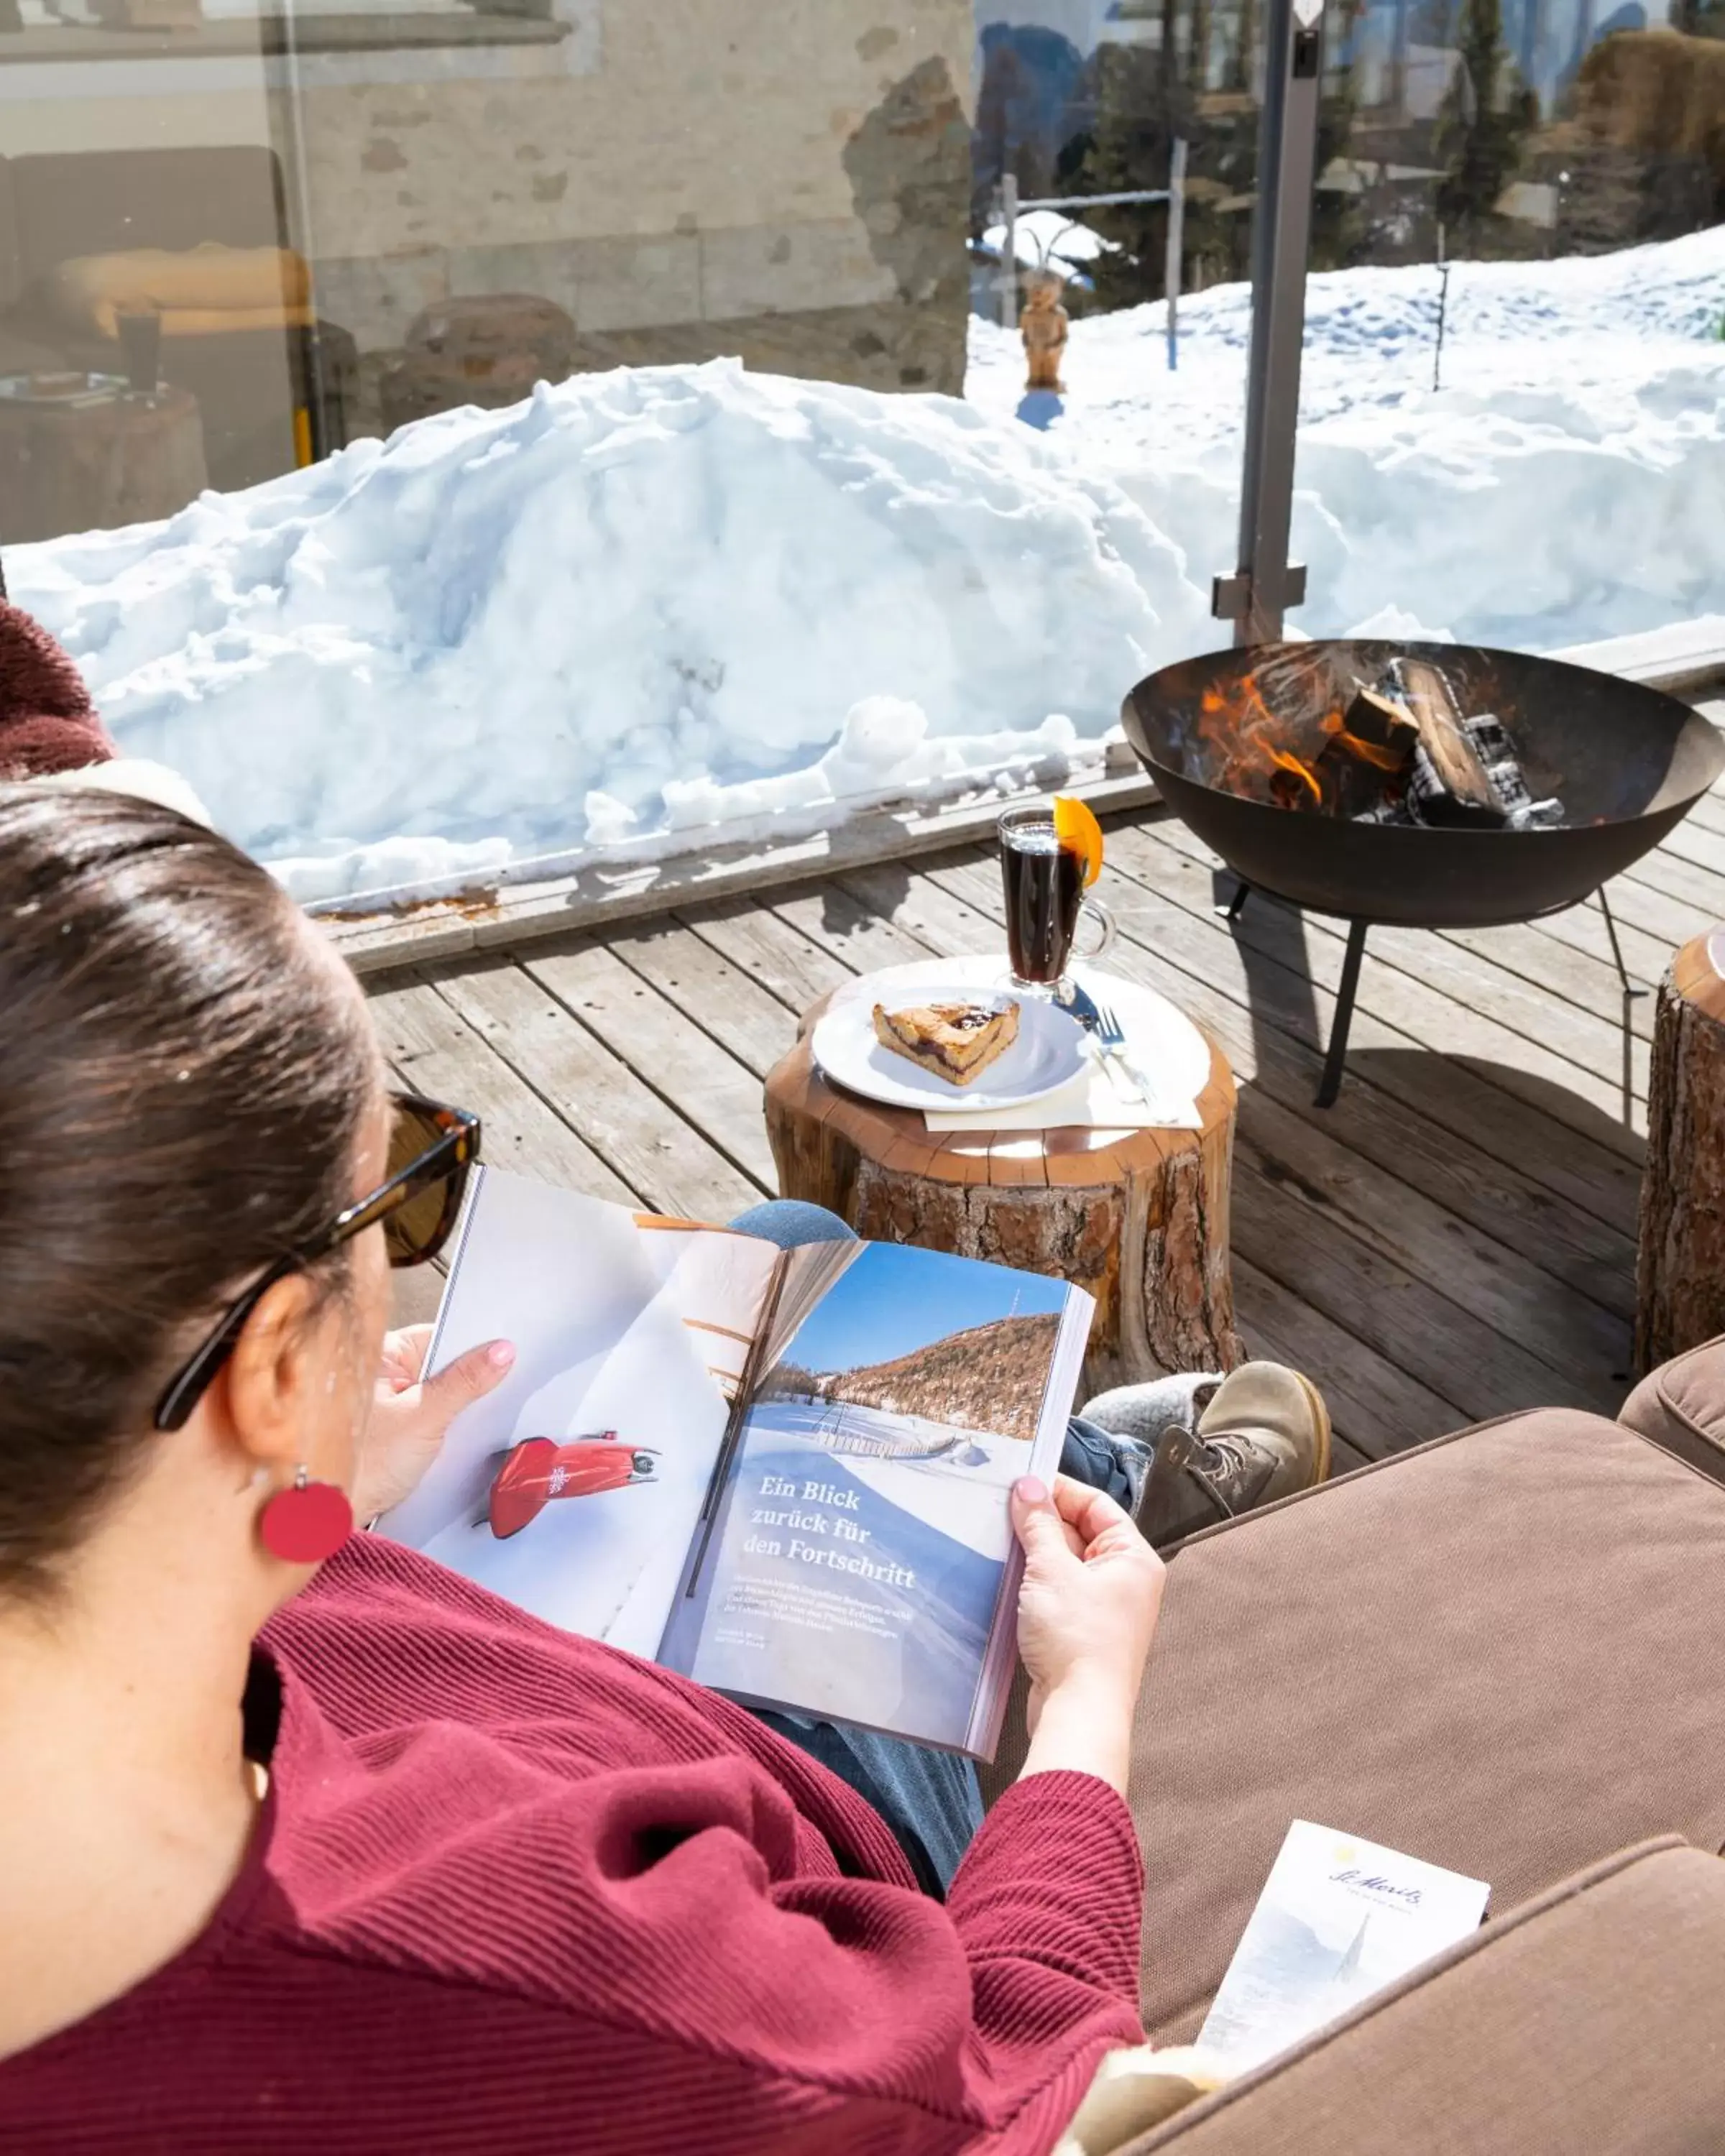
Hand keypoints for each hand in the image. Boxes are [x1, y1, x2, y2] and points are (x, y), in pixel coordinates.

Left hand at [352, 1325, 514, 1520]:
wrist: (329, 1518)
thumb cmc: (362, 1465)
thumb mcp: (424, 1418)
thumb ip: (465, 1382)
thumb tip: (501, 1351)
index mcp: (381, 1355)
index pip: (440, 1335)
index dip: (475, 1344)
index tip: (507, 1354)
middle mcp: (381, 1374)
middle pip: (442, 1365)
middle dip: (470, 1380)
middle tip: (496, 1390)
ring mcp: (387, 1404)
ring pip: (439, 1394)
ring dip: (458, 1408)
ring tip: (472, 1421)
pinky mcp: (393, 1433)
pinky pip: (431, 1418)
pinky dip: (447, 1428)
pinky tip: (457, 1440)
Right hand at [1010, 1474, 1164, 1793]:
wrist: (1078, 1711)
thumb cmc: (1078, 1641)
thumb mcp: (1051, 1570)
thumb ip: (1038, 1525)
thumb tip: (1028, 1488)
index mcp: (1133, 1558)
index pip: (1097, 1505)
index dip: (1059, 1491)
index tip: (1022, 1484)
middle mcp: (1125, 1581)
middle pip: (1081, 1532)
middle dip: (1042, 1523)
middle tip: (1003, 1512)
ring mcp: (1104, 1608)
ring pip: (1066, 1564)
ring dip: (1035, 1554)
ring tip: (1002, 1544)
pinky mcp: (1082, 1632)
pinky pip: (1058, 1592)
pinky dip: (1035, 1583)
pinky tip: (1009, 1580)